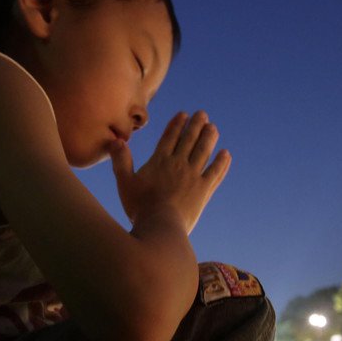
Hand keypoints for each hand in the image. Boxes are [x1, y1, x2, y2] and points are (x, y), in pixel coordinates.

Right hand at [109, 111, 231, 233]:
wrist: (161, 226)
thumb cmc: (140, 207)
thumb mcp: (125, 182)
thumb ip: (121, 161)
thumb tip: (115, 140)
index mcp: (160, 161)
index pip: (170, 137)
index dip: (177, 125)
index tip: (184, 114)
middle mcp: (179, 164)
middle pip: (189, 140)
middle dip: (196, 125)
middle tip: (202, 114)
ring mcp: (193, 177)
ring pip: (204, 152)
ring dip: (209, 138)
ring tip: (213, 128)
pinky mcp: (204, 190)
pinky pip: (215, 172)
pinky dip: (221, 162)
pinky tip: (226, 154)